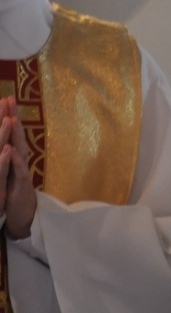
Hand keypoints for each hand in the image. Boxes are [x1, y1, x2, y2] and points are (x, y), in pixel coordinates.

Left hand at [0, 96, 35, 239]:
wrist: (24, 215)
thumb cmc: (14, 192)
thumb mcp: (8, 171)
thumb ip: (7, 156)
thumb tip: (5, 141)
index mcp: (14, 155)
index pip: (11, 132)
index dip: (7, 115)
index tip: (4, 98)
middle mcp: (20, 159)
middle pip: (16, 134)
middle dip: (12, 116)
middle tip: (9, 98)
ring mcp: (22, 170)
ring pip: (19, 148)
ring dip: (16, 133)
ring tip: (11, 118)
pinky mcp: (22, 184)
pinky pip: (19, 170)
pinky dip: (15, 160)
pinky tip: (11, 150)